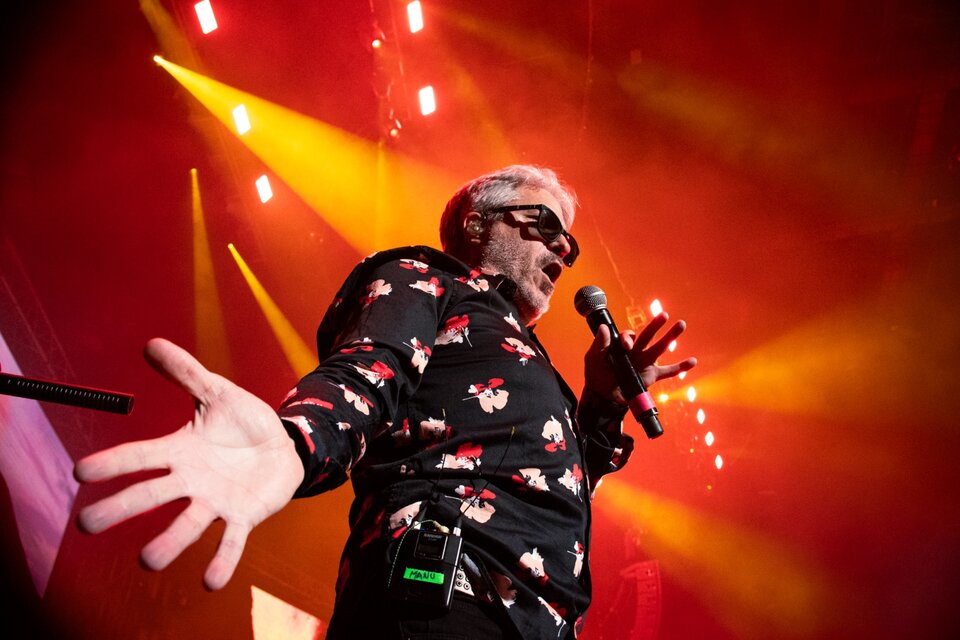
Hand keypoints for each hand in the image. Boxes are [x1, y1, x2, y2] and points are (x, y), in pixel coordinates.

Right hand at [74, 338, 303, 589]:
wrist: (285, 446)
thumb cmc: (244, 422)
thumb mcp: (218, 392)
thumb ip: (187, 373)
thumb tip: (151, 343)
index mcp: (179, 451)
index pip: (139, 456)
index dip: (112, 464)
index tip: (80, 473)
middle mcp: (190, 481)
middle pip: (149, 496)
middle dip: (119, 510)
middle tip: (86, 525)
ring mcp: (215, 501)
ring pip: (186, 525)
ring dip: (167, 544)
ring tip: (148, 561)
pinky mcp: (243, 517)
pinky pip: (230, 541)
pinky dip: (222, 560)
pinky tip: (210, 581)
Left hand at [584, 313, 696, 404]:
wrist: (603, 394)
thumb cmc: (597, 373)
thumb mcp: (593, 358)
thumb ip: (599, 344)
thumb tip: (604, 328)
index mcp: (622, 345)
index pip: (629, 337)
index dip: (628, 339)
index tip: (627, 346)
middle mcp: (635, 351)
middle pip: (647, 335)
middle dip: (656, 325)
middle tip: (664, 315)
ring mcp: (645, 362)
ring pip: (660, 348)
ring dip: (670, 337)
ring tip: (681, 324)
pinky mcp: (652, 376)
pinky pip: (669, 371)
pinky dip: (681, 367)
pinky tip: (692, 361)